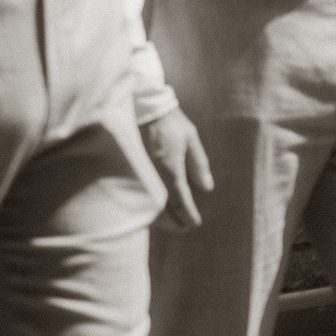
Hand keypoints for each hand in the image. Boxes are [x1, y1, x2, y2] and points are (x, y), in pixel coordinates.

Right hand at [140, 107, 213, 230]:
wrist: (141, 106)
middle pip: (163, 209)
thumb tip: (206, 187)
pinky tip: (152, 208)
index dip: (188, 215)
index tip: (194, 224)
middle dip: (174, 222)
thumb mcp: (191, 139)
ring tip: (169, 224)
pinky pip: (139, 194)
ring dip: (159, 217)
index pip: (181, 201)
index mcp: (171, 169)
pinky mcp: (130, 170)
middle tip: (183, 229)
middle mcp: (154, 176)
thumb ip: (198, 164)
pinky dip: (147, 204)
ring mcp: (140, 174)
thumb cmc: (169, 121)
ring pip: (149, 204)